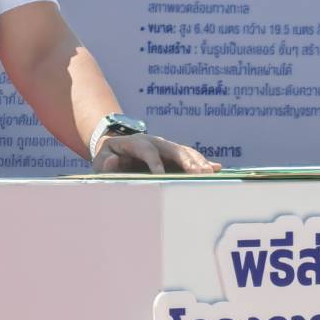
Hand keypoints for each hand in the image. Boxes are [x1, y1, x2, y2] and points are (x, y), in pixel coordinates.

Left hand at [93, 133, 219, 174]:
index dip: (154, 164)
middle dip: (186, 161)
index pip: (148, 152)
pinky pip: (190, 157)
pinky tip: (217, 169)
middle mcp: (156, 142)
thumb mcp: (102, 160)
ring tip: (210, 173)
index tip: (160, 177)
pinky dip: (203, 163)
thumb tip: (113, 161)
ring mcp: (167, 147)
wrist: (116, 146)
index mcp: (137, 142)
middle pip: (173, 149)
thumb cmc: (108, 158)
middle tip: (198, 174)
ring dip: (198, 162)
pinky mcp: (174, 154)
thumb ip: (106, 163)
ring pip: (185, 152)